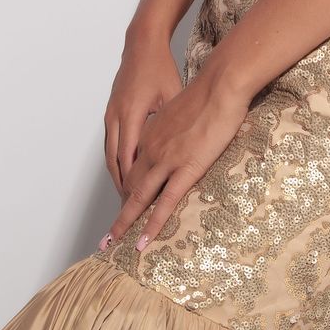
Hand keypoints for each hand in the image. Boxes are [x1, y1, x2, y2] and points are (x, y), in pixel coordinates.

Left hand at [100, 69, 248, 254]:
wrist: (220, 86)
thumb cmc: (208, 94)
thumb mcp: (181, 110)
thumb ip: (175, 127)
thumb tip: (180, 135)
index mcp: (150, 135)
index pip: (133, 168)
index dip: (127, 189)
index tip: (123, 205)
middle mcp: (151, 149)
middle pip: (129, 186)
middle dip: (119, 212)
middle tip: (109, 235)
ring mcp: (166, 160)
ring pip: (139, 198)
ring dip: (126, 223)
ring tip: (115, 244)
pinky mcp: (186, 169)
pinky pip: (165, 203)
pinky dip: (152, 225)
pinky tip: (144, 241)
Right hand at [103, 38, 182, 195]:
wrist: (141, 44)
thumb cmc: (160, 67)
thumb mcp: (170, 94)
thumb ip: (171, 124)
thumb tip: (182, 151)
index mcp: (131, 114)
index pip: (129, 159)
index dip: (132, 185)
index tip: (139, 204)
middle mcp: (116, 117)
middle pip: (115, 163)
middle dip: (122, 189)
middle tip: (130, 213)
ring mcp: (111, 115)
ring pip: (110, 156)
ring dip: (118, 178)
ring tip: (128, 201)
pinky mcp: (112, 113)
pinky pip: (112, 145)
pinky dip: (118, 163)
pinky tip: (127, 174)